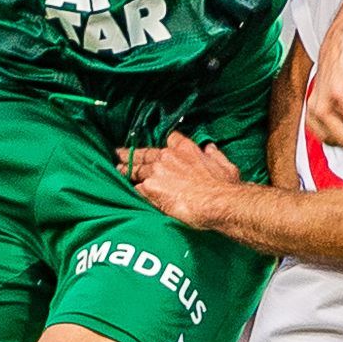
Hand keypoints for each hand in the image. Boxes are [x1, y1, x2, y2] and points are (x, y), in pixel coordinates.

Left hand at [123, 132, 242, 226]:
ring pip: (136, 169)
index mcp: (186, 149)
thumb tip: (211, 148)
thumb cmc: (225, 187)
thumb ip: (215, 156)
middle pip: (145, 153)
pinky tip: (123, 193)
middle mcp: (168, 157)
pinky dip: (131, 191)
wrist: (218, 202)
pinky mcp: (150, 189)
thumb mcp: (226, 166)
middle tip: (119, 153)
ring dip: (125, 170)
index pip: (170, 139)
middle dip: (132, 154)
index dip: (165, 145)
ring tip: (117, 169)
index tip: (160, 148)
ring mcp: (157, 172)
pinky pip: (136, 189)